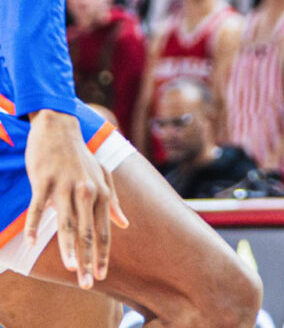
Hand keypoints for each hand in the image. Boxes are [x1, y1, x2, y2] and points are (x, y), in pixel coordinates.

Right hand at [24, 110, 128, 288]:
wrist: (60, 128)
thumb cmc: (80, 157)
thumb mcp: (102, 177)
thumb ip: (114, 202)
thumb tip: (125, 224)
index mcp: (102, 194)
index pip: (104, 231)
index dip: (103, 255)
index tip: (101, 276)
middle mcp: (87, 192)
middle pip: (88, 233)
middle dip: (89, 260)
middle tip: (89, 283)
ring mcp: (65, 186)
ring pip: (67, 223)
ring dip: (69, 248)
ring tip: (71, 269)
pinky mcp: (44, 181)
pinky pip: (37, 207)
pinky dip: (33, 225)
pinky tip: (30, 242)